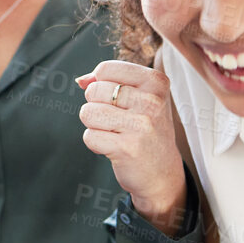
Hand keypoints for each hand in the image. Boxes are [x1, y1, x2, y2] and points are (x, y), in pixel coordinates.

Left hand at [76, 58, 188, 233]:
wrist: (162, 173)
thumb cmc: (145, 130)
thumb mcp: (138, 98)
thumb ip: (108, 82)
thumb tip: (80, 80)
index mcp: (156, 82)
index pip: (105, 69)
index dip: (100, 85)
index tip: (117, 100)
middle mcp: (152, 101)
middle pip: (94, 91)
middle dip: (96, 106)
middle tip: (117, 121)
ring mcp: (141, 125)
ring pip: (87, 112)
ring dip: (94, 125)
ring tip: (115, 133)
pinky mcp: (127, 148)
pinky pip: (89, 136)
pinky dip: (95, 143)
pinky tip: (113, 147)